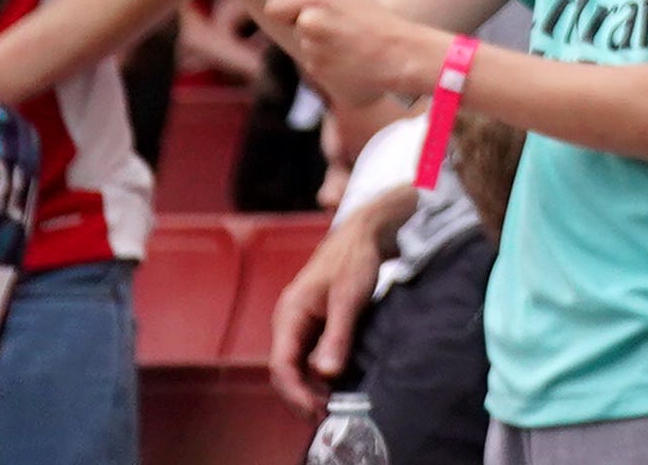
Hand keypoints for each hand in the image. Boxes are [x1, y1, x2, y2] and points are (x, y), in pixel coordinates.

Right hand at [266, 206, 386, 410]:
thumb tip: (325, 374)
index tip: (316, 411)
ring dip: (309, 387)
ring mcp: (300, 323)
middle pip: (286, 370)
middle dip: (301, 396)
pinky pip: (309, 355)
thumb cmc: (355, 259)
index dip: (295, 393)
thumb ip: (337, 336)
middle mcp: (288, 321)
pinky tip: (335, 384)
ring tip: (331, 406)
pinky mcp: (315, 323)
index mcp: (288, 314)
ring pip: (297, 365)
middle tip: (325, 416)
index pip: (281, 366)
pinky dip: (318, 373)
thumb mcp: (350, 297)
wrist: (366, 232)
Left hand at [269, 0, 448, 129]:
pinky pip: (319, 68)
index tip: (292, 15)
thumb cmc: (382, 24)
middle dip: (314, 32)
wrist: (402, 56)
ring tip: (353, 48)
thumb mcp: (354, 0)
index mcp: (318, 2)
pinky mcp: (318, 75)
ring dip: (324, 50)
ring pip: (309, 49)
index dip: (284, 12)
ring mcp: (312, 53)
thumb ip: (321, 3)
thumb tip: (298, 11)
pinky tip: (353, 63)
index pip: (275, 7)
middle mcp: (310, 26)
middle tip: (341, 32)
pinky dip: (332, 67)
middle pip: (297, 29)